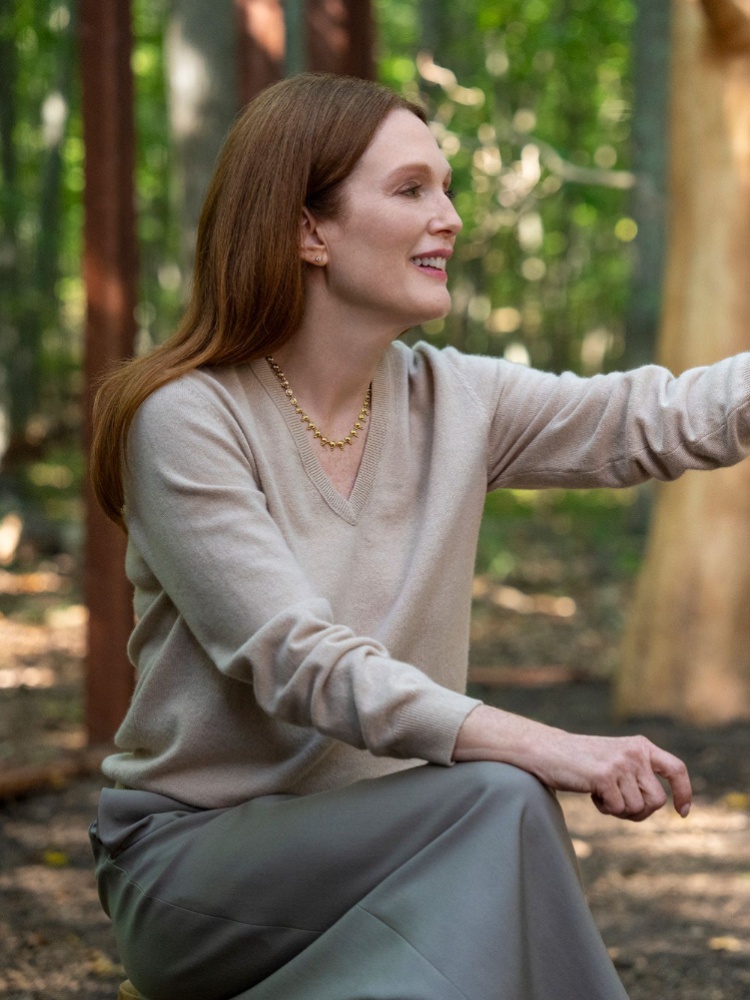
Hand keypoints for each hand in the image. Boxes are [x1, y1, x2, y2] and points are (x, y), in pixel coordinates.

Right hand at [453, 704, 691, 821]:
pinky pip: (618, 809)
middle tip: (617, 805)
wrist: (546, 750)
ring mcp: (620, 763)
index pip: (676, 768)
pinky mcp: (605, 776)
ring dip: (620, 811)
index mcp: (640, 745)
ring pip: (638, 809)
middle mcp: (635, 752)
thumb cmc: (580, 761)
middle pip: (657, 800)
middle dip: (640, 811)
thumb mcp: (615, 759)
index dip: (684, 792)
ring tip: (602, 795)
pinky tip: (592, 794)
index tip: (682, 812)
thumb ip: (637, 773)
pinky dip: (605, 809)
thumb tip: (662, 803)